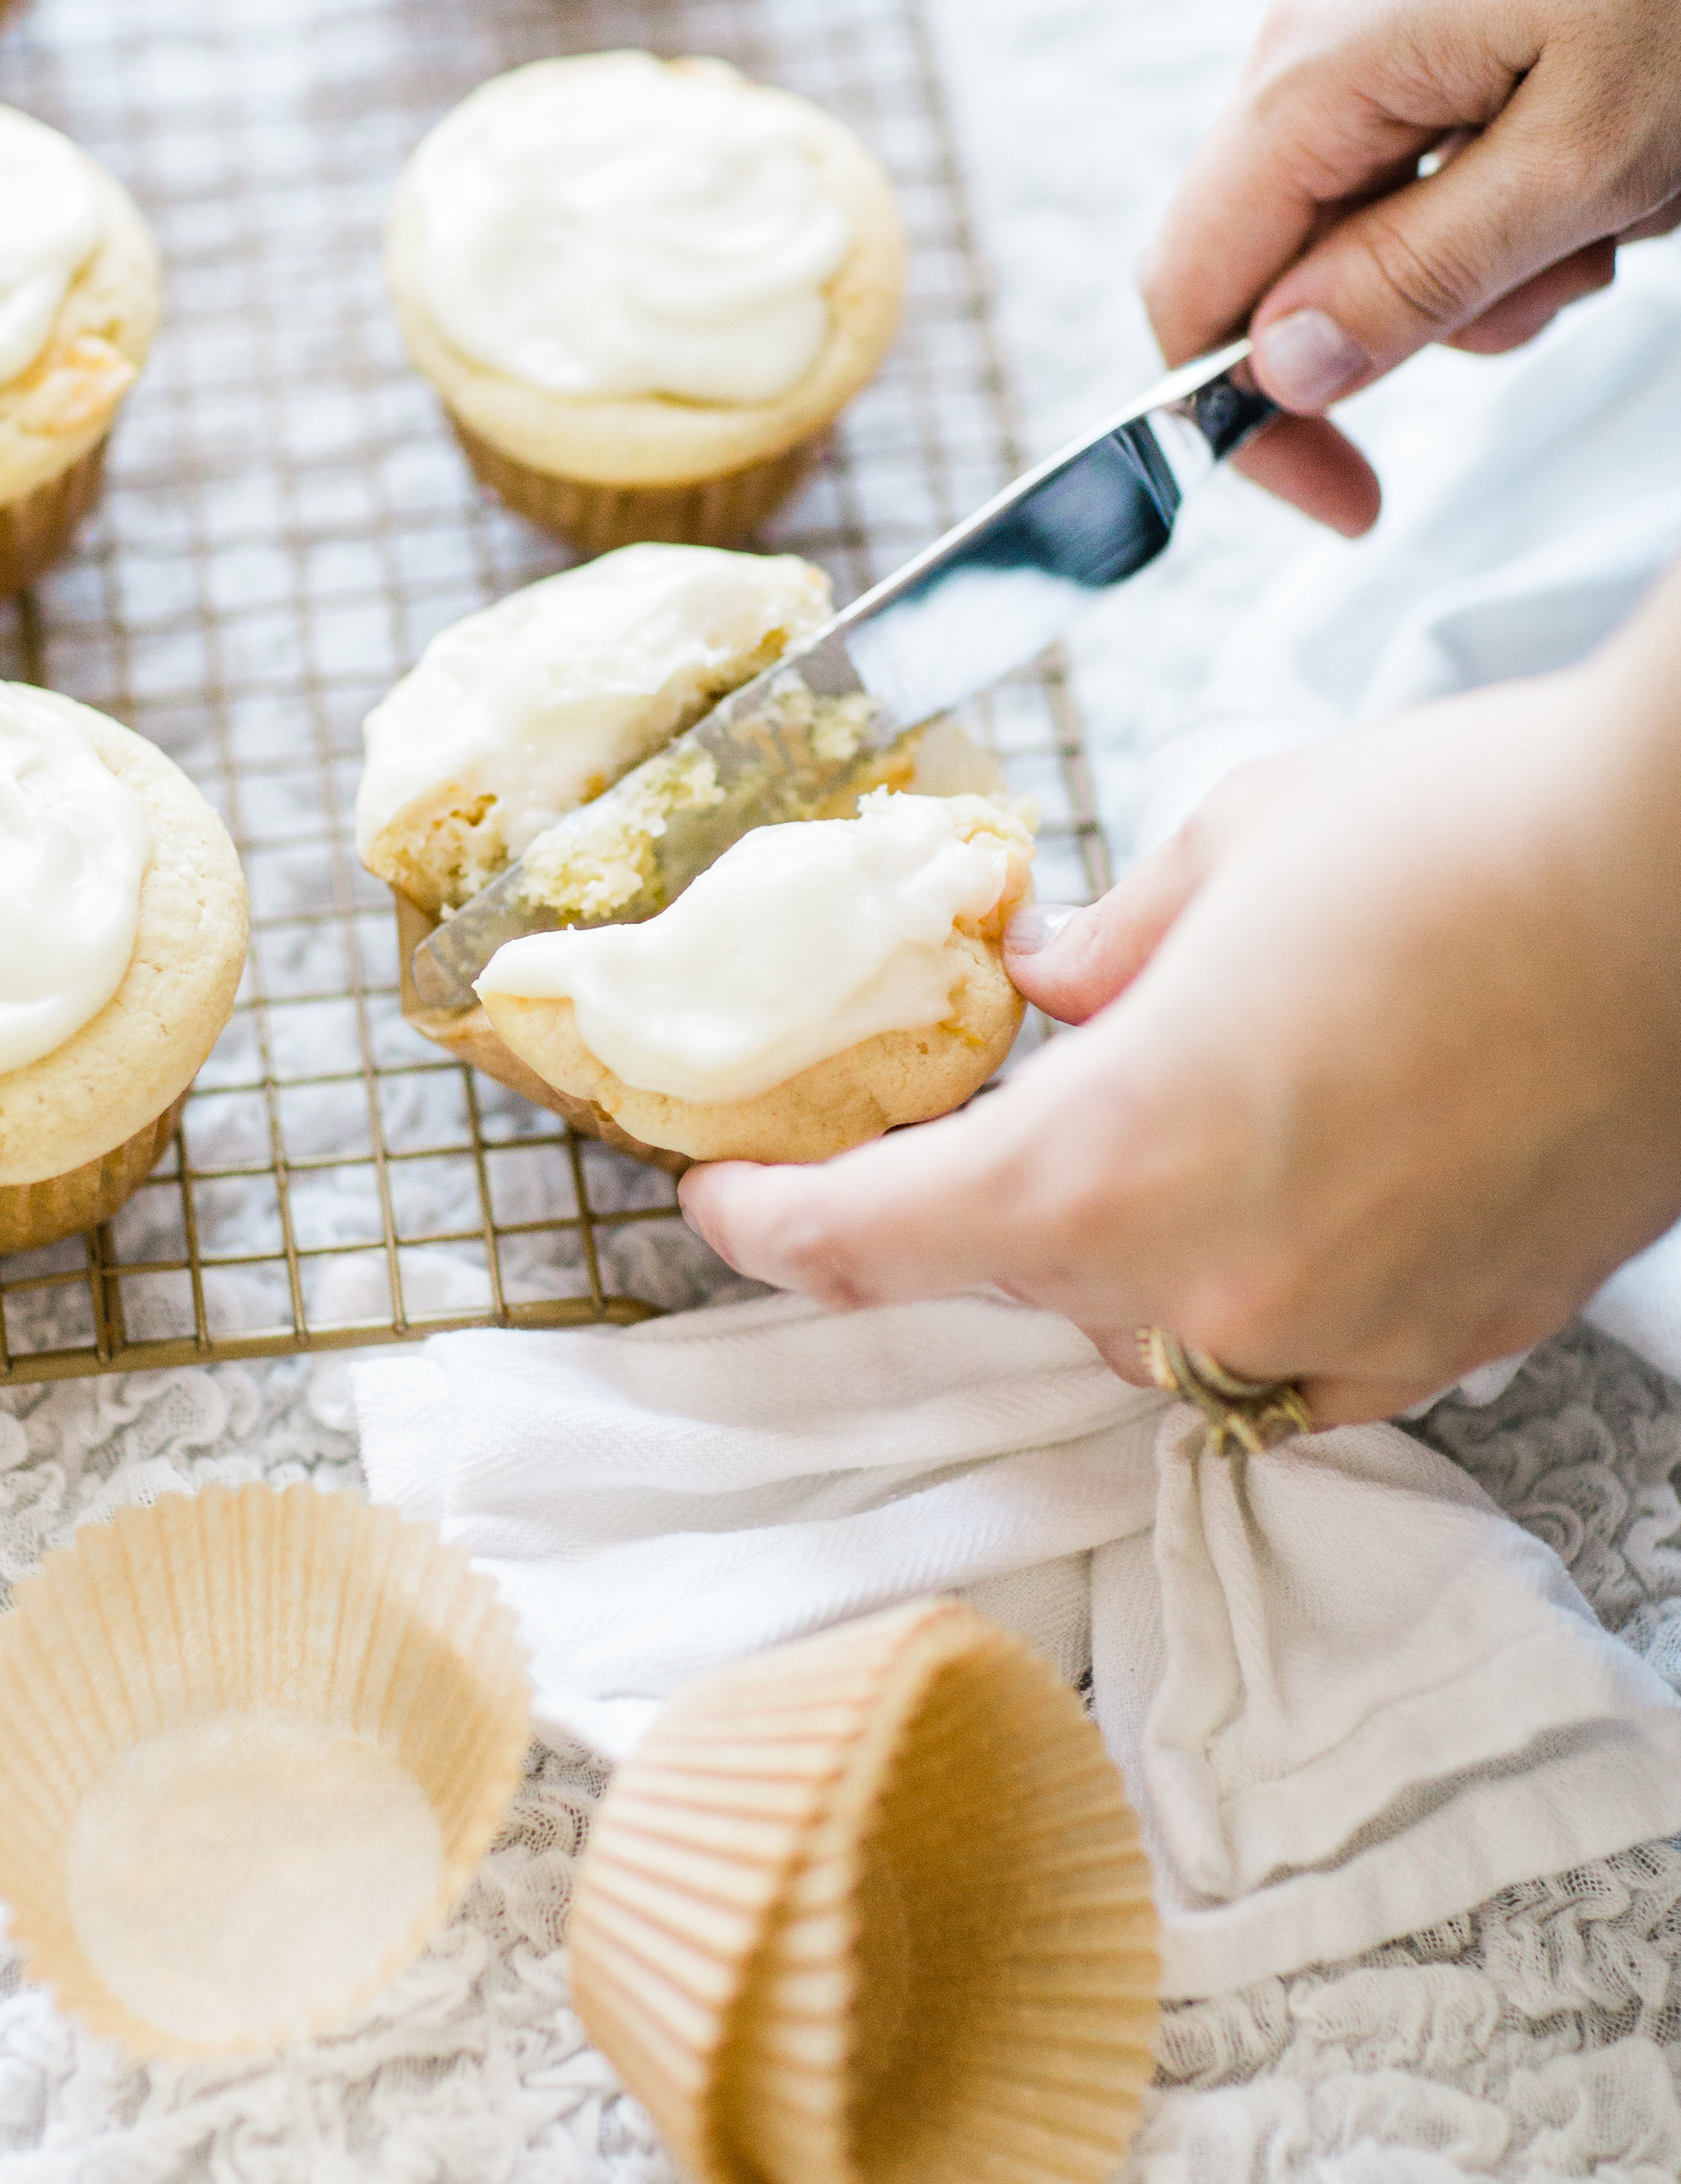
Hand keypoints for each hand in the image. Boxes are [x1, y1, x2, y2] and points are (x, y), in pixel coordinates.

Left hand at [680, 568, 1680, 1425]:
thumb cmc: (1460, 836)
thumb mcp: (1228, 848)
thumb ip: (1111, 952)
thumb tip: (1052, 988)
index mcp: (1111, 1163)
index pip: (876, 1243)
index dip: (771, 1228)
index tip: (719, 1206)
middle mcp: (1217, 1286)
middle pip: (1028, 1281)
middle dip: (989, 1195)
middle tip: (988, 1099)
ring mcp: (1349, 1332)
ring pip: (1167, 1324)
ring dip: (1134, 1237)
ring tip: (1185, 1106)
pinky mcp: (1464, 1336)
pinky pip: (1305, 1347)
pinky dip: (1263, 1276)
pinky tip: (1296, 1179)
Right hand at [1145, 0, 1680, 536]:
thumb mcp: (1590, 161)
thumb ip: (1416, 280)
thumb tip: (1275, 373)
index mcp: (1321, 48)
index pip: (1194, 285)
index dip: (1246, 418)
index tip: (1347, 499)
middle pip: (1287, 231)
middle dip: (1417, 301)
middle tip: (1573, 284)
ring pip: (1366, 164)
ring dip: (1481, 220)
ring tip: (1627, 178)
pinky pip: (1419, 83)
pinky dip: (1502, 137)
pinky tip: (1612, 101)